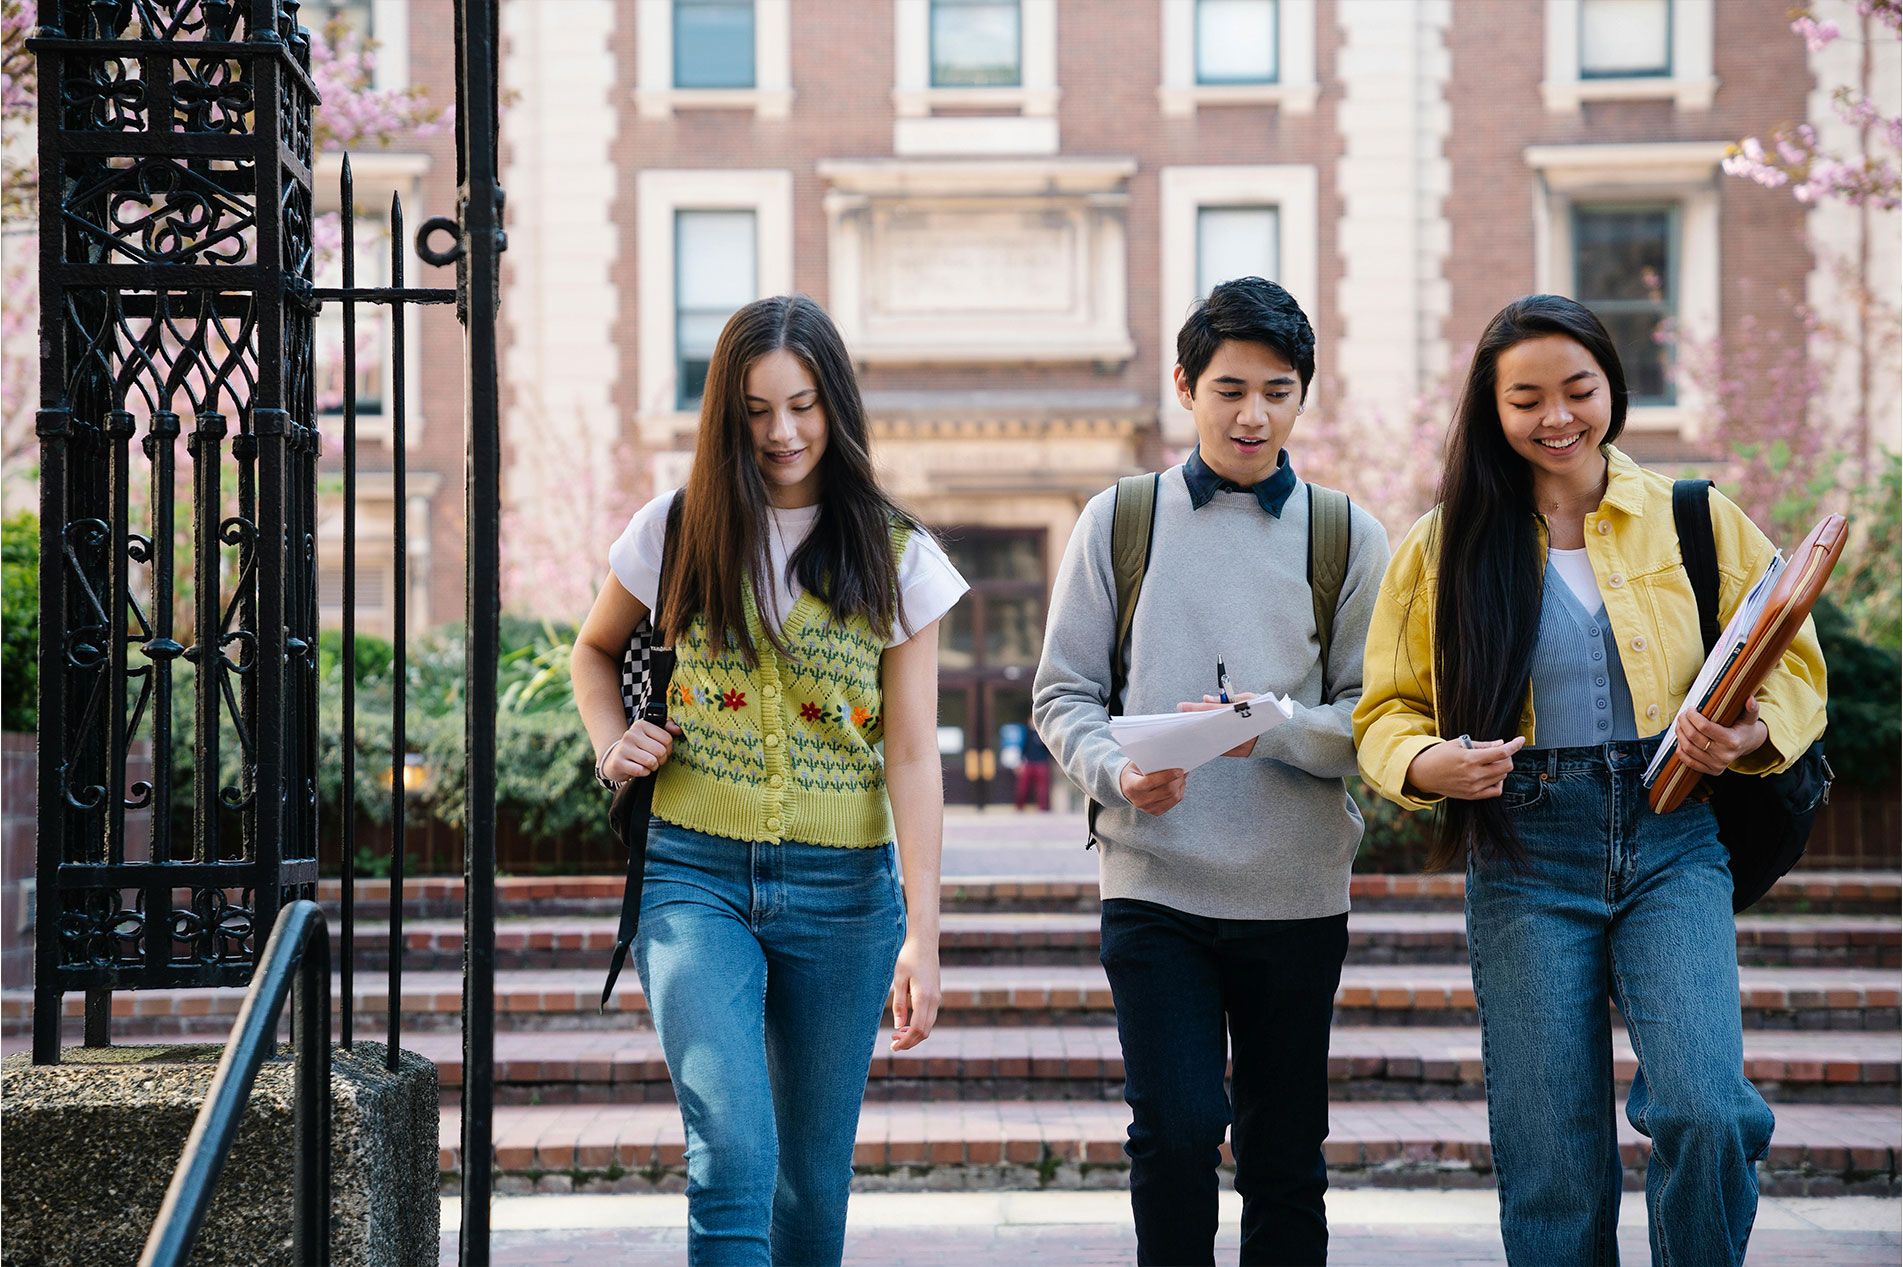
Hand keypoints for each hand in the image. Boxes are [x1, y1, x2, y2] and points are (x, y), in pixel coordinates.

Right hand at [598, 718, 683, 783]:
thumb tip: (678, 730)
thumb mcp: (651, 735)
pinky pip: (641, 771)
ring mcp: (624, 748)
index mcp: (641, 725)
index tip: (661, 750)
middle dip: (661, 759)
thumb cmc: (639, 747)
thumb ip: (667, 729)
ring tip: (647, 764)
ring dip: (653, 767)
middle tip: (655, 759)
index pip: (667, 739)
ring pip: (652, 761)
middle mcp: (631, 734)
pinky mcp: (619, 762)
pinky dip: (644, 773)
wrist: (614, 758)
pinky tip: (639, 769)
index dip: (668, 749)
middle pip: (660, 751)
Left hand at [889, 936, 940, 1050]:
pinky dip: (919, 1025)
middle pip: (925, 1031)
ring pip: (929, 1025)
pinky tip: (906, 1023)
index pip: (918, 1029)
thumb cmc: (909, 958)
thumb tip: (899, 1026)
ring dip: (914, 1034)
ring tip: (897, 1034)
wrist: (925, 942)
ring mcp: (937, 998)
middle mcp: (934, 1000)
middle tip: (893, 1043)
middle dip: (910, 1041)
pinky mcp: (936, 995)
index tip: (894, 1047)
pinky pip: (929, 1017)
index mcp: (924, 997)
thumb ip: (899, 1004)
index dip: (906, 1041)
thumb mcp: (899, 980)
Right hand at [1119, 761, 1187, 814]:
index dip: (1168, 775)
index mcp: (1132, 787)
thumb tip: (1173, 761)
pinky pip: (1173, 802)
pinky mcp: (1156, 812)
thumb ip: (1152, 762)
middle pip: (1167, 791)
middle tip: (1183, 771)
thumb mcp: (1137, 763)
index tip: (1179, 769)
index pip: (1151, 781)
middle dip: (1178, 780)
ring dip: (1181, 786)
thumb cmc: (1134, 771)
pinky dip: (1179, 792)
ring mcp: (1148, 808)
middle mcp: (1139, 800)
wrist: (1126, 786)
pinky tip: (1178, 784)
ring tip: (1182, 777)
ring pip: (1173, 798)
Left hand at [1177, 693, 1257, 756]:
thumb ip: (1226, 699)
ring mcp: (1236, 742)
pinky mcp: (1237, 752)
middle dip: (1194, 721)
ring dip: (1199, 733)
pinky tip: (1200, 737)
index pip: (1212, 709)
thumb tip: (1206, 698)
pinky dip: (1208, 742)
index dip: (1196, 708)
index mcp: (1239, 712)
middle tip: (1180, 718)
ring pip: (1211, 739)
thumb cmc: (1264, 712)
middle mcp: (1236, 729)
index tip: (1182, 706)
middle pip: (1208, 725)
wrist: (1280, 734)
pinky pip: (1218, 748)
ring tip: (1187, 727)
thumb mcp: (1249, 698)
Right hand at [1404, 735, 1526, 800]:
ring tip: (1489, 763)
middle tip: (1498, 752)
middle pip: (1506, 766)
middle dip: (1507, 757)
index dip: (1515, 745)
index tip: (1521, 740)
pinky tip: (1491, 776)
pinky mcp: (1472, 795)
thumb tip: (1502, 744)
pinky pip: (1496, 790)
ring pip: (1502, 777)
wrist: (1423, 774)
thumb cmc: (1440, 755)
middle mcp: (1474, 774)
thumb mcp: (1459, 743)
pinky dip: (1499, 782)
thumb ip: (1483, 745)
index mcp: (1470, 758)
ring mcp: (1474, 787)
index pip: (1502, 752)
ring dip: (1501, 768)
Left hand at [1673, 696, 1767, 776]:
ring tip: (1680, 725)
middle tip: (1682, 715)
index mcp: (1733, 741)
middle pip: (1694, 737)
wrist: (1748, 745)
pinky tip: (1681, 740)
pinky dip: (1681, 750)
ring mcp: (1717, 765)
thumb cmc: (1745, 728)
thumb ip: (1752, 708)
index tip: (1690, 709)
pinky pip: (1689, 762)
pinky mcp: (1712, 771)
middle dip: (1684, 723)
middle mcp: (1724, 755)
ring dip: (1680, 735)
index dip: (1693, 716)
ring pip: (1688, 749)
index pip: (1704, 727)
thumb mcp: (1750, 718)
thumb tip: (1750, 699)